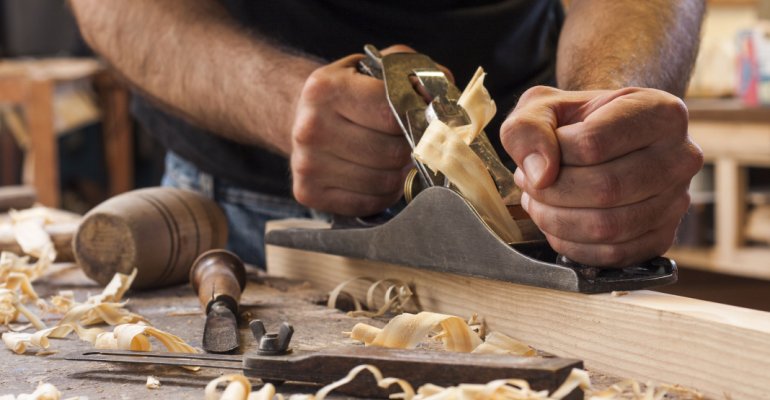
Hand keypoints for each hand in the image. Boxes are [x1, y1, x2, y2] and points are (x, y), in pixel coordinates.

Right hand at [291, 45, 451, 215]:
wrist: (300, 114)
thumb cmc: (350, 93)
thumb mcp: (378, 69)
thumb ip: (418, 76)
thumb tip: (445, 104)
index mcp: (326, 88)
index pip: (393, 114)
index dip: (418, 121)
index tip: (426, 122)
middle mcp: (310, 127)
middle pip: (391, 153)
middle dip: (411, 150)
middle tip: (412, 143)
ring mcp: (307, 164)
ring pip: (384, 183)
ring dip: (400, 174)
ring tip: (395, 159)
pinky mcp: (309, 193)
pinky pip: (369, 203)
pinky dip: (384, 194)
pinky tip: (377, 175)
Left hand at [501, 87, 702, 266]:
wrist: (603, 140)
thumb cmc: (575, 122)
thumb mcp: (542, 106)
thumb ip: (528, 129)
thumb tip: (539, 175)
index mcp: (660, 112)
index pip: (593, 144)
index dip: (552, 155)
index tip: (540, 154)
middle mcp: (680, 157)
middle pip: (604, 189)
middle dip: (551, 192)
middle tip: (529, 183)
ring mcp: (676, 201)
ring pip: (607, 226)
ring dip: (556, 220)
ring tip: (539, 201)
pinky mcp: (663, 236)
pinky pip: (613, 255)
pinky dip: (573, 245)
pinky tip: (557, 223)